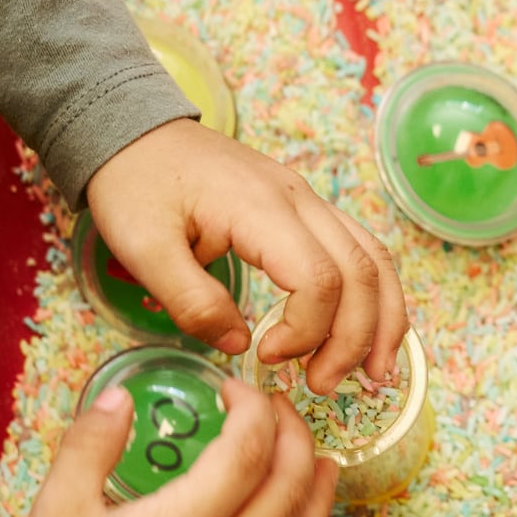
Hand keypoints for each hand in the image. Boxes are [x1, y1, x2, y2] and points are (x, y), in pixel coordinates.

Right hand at [9, 374, 337, 516]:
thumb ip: (90, 443)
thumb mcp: (58, 507)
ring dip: (316, 483)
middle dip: (294, 433)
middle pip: (291, 483)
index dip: (251, 407)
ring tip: (318, 453)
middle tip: (276, 403)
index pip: (249, 449)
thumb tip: (122, 396)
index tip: (230, 386)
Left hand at [86, 120, 407, 390]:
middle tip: (322, 386)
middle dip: (354, 338)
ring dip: (382, 318)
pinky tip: (369, 330)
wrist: (134, 131)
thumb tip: (239, 346)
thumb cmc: (135, 184)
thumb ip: (192, 302)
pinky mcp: (305, 208)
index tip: (266, 356)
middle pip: (361, 271)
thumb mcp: (144, 248)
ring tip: (373, 372)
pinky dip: (374, 294)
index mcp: (260, 208)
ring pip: (374, 258)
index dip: (305, 330)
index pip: (318, 278)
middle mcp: (299, 199)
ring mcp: (308, 200)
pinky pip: (359, 249)